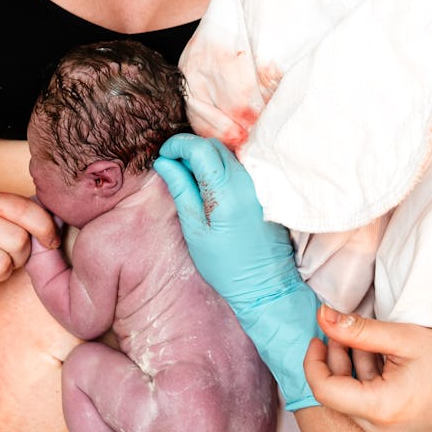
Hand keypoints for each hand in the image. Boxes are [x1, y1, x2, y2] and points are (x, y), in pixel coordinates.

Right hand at [154, 134, 320, 409]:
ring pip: (229, 153)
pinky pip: (240, 165)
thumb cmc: (226, 265)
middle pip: (215, 145)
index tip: (164, 156)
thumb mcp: (195, 231)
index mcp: (227, 192)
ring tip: (190, 176)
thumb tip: (164, 163)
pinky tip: (210, 185)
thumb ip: (181, 191)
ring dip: (206, 157)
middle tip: (173, 166)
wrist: (266, 286)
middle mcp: (248, 182)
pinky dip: (221, 166)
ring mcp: (260, 184)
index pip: (201, 147)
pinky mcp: (266, 190)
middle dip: (190, 148)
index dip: (178, 145)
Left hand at [305, 306, 431, 431]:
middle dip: (335, 359)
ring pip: (353, 402)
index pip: (324, 391)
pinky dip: (368, 383)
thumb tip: (322, 317)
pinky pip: (370, 410)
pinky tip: (378, 358)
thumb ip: (358, 330)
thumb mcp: (405, 338)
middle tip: (340, 329)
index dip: (314, 362)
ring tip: (361, 339)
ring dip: (352, 369)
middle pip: (338, 396)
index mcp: (382, 412)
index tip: (318, 337)